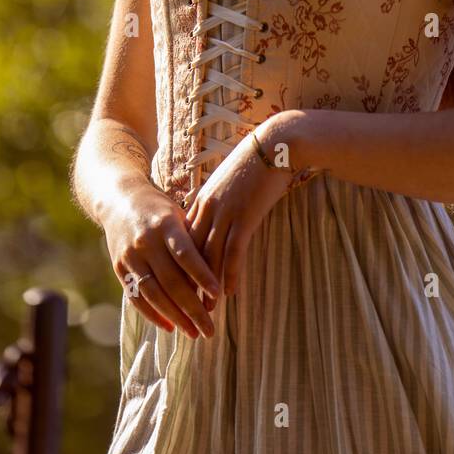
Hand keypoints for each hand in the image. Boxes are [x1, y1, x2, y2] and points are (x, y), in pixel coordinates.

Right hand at [103, 180, 221, 339]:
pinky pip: (136, 297)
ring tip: (193, 333)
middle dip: (192, 308)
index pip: (185, 254)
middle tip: (210, 329)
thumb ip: (192, 241)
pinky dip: (152, 314)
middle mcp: (145, 241)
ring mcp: (129, 256)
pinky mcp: (119, 268)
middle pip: (170, 281)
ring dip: (175, 317)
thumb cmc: (159, 210)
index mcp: (164, 225)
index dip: (202, 275)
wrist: (119, 200)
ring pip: (153, 293)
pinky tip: (169, 327)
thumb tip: (216, 272)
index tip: (217, 294)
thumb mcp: (177, 215)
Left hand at [184, 127, 292, 295]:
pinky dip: (231, 274)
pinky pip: (234, 252)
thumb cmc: (254, 162)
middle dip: (189, 281)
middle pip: (192, 252)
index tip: (178, 284)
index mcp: (201, 199)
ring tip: (207, 308)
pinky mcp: (245, 217)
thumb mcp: (227, 182)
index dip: (180, 264)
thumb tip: (213, 219)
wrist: (275, 144)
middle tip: (187, 305)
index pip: (184, 239)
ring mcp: (225, 213)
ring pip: (211, 256)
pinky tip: (230, 292)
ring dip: (208, 286)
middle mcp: (208, 208)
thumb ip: (216, 201)